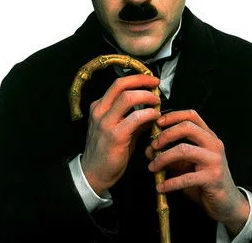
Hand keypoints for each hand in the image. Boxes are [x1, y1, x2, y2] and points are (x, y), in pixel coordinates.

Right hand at [81, 74, 160, 195]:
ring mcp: (105, 123)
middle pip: (121, 85)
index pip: (118, 84)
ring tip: (157, 102)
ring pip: (128, 97)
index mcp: (98, 107)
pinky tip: (155, 116)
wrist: (94, 174)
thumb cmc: (108, 152)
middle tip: (156, 84)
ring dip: (147, 97)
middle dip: (142, 80)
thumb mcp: (118, 129)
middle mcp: (99, 111)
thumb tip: (152, 109)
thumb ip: (133, 118)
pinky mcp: (115, 136)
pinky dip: (149, 113)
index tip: (151, 80)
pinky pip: (136, 118)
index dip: (137, 78)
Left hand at [146, 109, 248, 235]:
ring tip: (152, 168)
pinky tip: (161, 187)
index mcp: (209, 137)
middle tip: (153, 146)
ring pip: (184, 150)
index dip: (173, 116)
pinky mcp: (213, 178)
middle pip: (187, 127)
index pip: (192, 116)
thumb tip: (149, 150)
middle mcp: (214, 145)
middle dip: (166, 135)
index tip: (157, 123)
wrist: (227, 202)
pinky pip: (186, 177)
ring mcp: (215, 160)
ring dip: (163, 158)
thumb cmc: (204, 180)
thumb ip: (171, 155)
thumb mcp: (187, 164)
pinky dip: (170, 182)